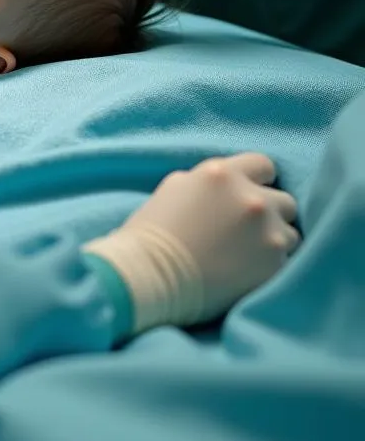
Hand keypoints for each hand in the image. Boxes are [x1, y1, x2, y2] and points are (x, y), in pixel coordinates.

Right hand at [84, 153, 299, 333]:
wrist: (150, 275)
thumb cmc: (152, 232)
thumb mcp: (175, 188)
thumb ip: (209, 181)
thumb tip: (230, 187)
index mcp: (223, 174)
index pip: (263, 165)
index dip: (256, 181)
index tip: (246, 196)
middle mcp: (252, 199)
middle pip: (284, 200)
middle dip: (270, 213)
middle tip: (246, 231)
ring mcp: (268, 233)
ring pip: (290, 233)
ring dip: (273, 241)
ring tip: (247, 255)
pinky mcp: (275, 266)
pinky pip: (287, 262)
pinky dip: (270, 266)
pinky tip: (245, 272)